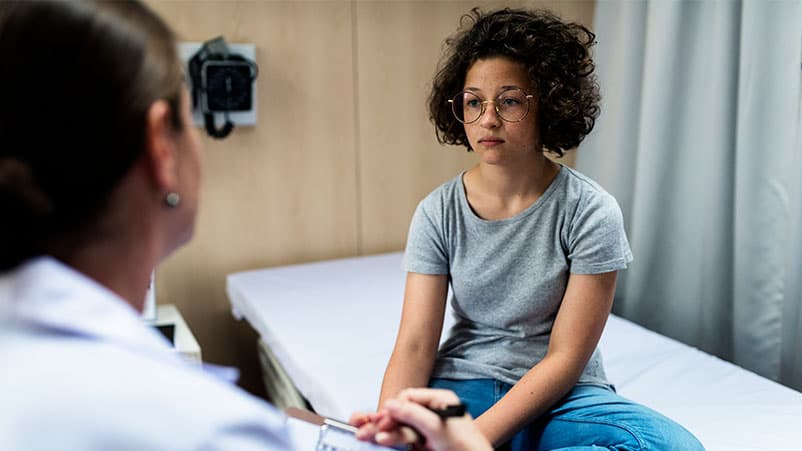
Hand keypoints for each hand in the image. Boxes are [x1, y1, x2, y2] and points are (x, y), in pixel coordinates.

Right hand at [354, 388, 490, 450]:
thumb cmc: (466, 447)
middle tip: (366, 430)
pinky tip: (382, 441)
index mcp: (439, 401)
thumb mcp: (437, 427)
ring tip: (371, 437)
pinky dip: (391, 440)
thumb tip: (391, 404)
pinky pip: (402, 440)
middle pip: (401, 413)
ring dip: (384, 432)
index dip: (394, 408)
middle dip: (383, 422)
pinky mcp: (421, 444)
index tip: (384, 419)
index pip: (409, 398)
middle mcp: (431, 413)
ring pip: (399, 428)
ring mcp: (425, 430)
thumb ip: (414, 414)